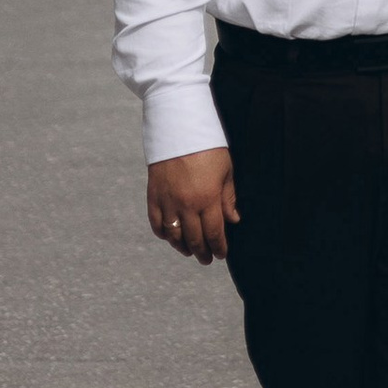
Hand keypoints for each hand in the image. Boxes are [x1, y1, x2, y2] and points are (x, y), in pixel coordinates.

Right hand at [146, 147, 238, 264]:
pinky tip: (171, 237)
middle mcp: (187, 205)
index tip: (222, 254)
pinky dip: (164, 234)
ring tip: (190, 251)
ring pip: (174, 236)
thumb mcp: (226, 170)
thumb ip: (228, 198)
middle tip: (207, 259)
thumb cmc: (208, 147)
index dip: (219, 247)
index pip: (214, 233)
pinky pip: (156, 224)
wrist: (178, 128)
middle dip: (202, 252)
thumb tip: (233, 220)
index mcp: (208, 198)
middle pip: (194, 239)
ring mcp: (168, 202)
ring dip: (182, 247)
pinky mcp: (153, 196)